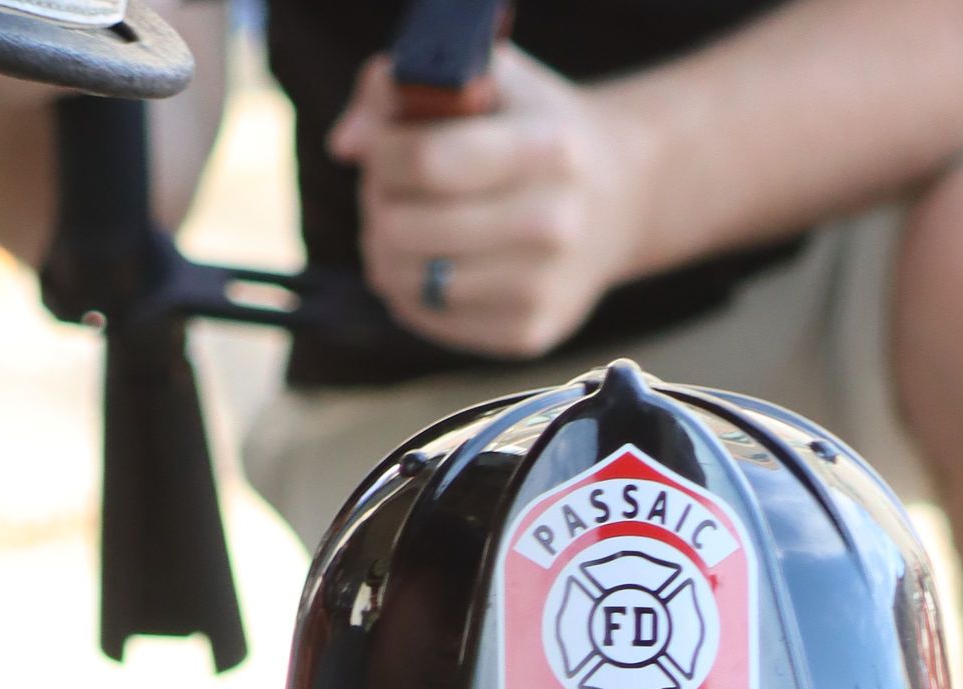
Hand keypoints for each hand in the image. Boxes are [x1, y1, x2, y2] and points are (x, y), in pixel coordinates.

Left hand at [329, 42, 656, 361]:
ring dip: (385, 252)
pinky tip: (428, 261)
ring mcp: (541, 288)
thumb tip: (346, 146)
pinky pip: (429, 319)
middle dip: (378, 205)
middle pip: (405, 229)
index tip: (381, 148)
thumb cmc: (532, 127)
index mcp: (548, 149)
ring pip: (409, 281)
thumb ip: (402, 88)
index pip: (427, 161)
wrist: (616, 198)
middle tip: (389, 192)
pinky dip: (410, 291)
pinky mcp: (527, 335)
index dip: (381, 155)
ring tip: (404, 225)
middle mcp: (552, 224)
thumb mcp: (485, 79)